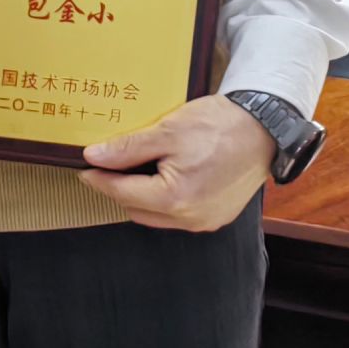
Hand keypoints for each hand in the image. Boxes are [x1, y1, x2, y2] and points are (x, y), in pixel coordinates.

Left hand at [76, 94, 274, 230]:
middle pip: (137, 208)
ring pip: (157, 215)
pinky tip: (165, 176)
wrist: (265, 129)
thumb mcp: (169, 130)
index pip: (121, 192)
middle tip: (108, 164)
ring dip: (142, 195)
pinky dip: (166, 199)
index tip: (83, 167)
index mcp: (175, 198)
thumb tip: (94, 157)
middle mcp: (190, 218)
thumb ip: (129, 147)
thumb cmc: (220, 125)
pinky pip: (179, 215)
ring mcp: (205, 221)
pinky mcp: (217, 217)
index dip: (98, 179)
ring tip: (136, 167)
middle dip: (119, 188)